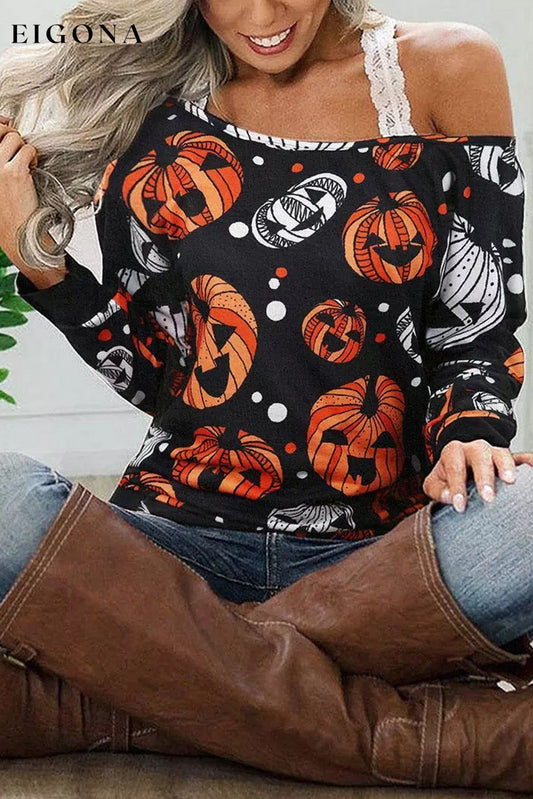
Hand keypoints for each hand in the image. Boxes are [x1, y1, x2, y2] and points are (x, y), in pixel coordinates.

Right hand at [0, 115, 39, 267]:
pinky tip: (31, 172)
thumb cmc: (9, 209)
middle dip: (15, 140)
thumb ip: (0, 160)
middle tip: (21, 155)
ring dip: (25, 149)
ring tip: (26, 166)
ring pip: (15, 137)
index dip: (2, 129)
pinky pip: (28, 150)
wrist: (17, 231)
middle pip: (2, 131)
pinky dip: (33, 158)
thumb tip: (9, 136)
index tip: (10, 136)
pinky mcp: (14, 172)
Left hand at [422, 439, 532, 512]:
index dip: (457, 488)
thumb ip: (437, 490)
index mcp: (454, 452)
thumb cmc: (450, 474)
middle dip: (484, 478)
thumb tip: (449, 497)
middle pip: (480, 458)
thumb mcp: (435, 481)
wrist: (464, 459)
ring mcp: (495, 451)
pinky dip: (528, 461)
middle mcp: (475, 448)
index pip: (455, 468)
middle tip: (488, 497)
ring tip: (510, 482)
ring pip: (501, 454)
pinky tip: (531, 469)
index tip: (460, 506)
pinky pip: (521, 457)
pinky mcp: (511, 457)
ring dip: (506, 467)